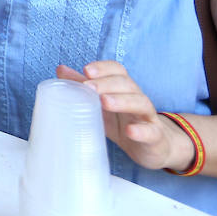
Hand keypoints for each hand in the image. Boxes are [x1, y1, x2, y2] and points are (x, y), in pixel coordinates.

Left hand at [57, 62, 191, 171]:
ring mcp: (148, 118)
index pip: (118, 70)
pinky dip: (141, 130)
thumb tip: (61, 69)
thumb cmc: (122, 122)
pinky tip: (130, 131)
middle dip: (107, 83)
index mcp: (124, 89)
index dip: (103, 68)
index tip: (86, 70)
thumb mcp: (101, 105)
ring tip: (105, 102)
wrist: (154, 147)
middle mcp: (138, 99)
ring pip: (141, 103)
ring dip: (122, 101)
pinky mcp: (155, 138)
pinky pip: (151, 132)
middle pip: (127, 84)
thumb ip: (84, 87)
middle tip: (89, 88)